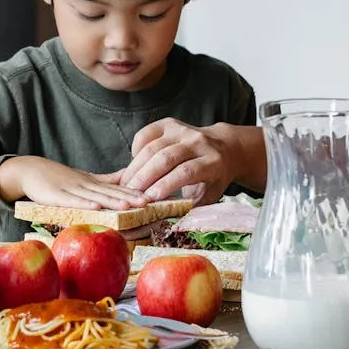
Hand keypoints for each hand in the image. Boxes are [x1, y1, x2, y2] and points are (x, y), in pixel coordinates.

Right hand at [0, 156, 148, 209]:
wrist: (31, 171)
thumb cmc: (59, 178)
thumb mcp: (86, 178)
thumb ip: (107, 180)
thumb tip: (130, 176)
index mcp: (93, 183)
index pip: (117, 189)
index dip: (134, 193)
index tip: (152, 197)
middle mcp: (85, 185)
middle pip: (110, 192)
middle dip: (129, 198)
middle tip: (148, 202)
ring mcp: (71, 190)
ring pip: (95, 196)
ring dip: (112, 201)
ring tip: (129, 205)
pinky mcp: (57, 196)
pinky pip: (72, 201)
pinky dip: (84, 204)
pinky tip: (96, 207)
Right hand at [118, 119, 265, 204]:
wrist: (223, 147)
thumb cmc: (213, 178)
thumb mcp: (210, 195)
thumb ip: (192, 208)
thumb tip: (170, 224)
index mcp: (212, 161)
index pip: (186, 171)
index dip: (166, 184)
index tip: (149, 199)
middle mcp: (197, 142)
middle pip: (165, 158)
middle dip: (144, 177)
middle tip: (129, 195)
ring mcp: (182, 130)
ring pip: (152, 147)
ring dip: (135, 167)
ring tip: (125, 185)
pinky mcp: (168, 123)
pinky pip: (146, 134)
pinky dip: (136, 149)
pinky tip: (134, 165)